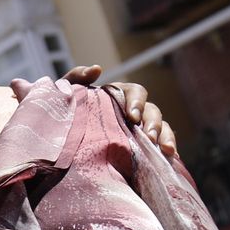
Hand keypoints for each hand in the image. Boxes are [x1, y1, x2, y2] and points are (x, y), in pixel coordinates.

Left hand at [61, 65, 178, 158]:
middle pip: (152, 112)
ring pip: (162, 128)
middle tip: (149, 137)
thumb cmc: (66, 109)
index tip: (132, 116)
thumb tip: (97, 69)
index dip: (137, 103)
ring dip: (165, 137)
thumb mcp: (68, 92)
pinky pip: (159, 147)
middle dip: (153, 124)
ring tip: (166, 151)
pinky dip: (167, 151)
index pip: (136, 92)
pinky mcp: (140, 145)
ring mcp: (139, 128)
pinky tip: (170, 160)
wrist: (59, 134)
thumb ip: (77, 77)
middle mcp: (134, 110)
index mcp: (119, 94)